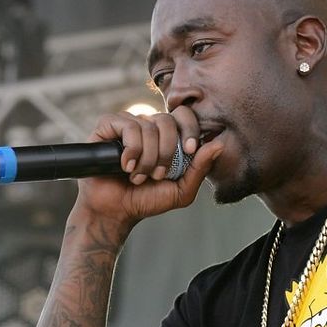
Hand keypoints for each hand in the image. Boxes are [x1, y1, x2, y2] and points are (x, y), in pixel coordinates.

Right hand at [76, 106, 223, 229]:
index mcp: (167, 137)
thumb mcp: (181, 190)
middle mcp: (148, 126)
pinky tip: (125, 166)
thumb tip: (218, 144)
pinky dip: (130, 150)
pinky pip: (128, 126)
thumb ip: (200, 168)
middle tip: (157, 175)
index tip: (189, 150)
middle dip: (166, 152)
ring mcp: (128, 124)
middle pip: (167, 121)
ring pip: (147, 126)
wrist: (116, 211)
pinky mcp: (108, 126)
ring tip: (138, 176)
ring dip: (146, 159)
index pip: (184, 115)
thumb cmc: (147, 200)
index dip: (189, 129)